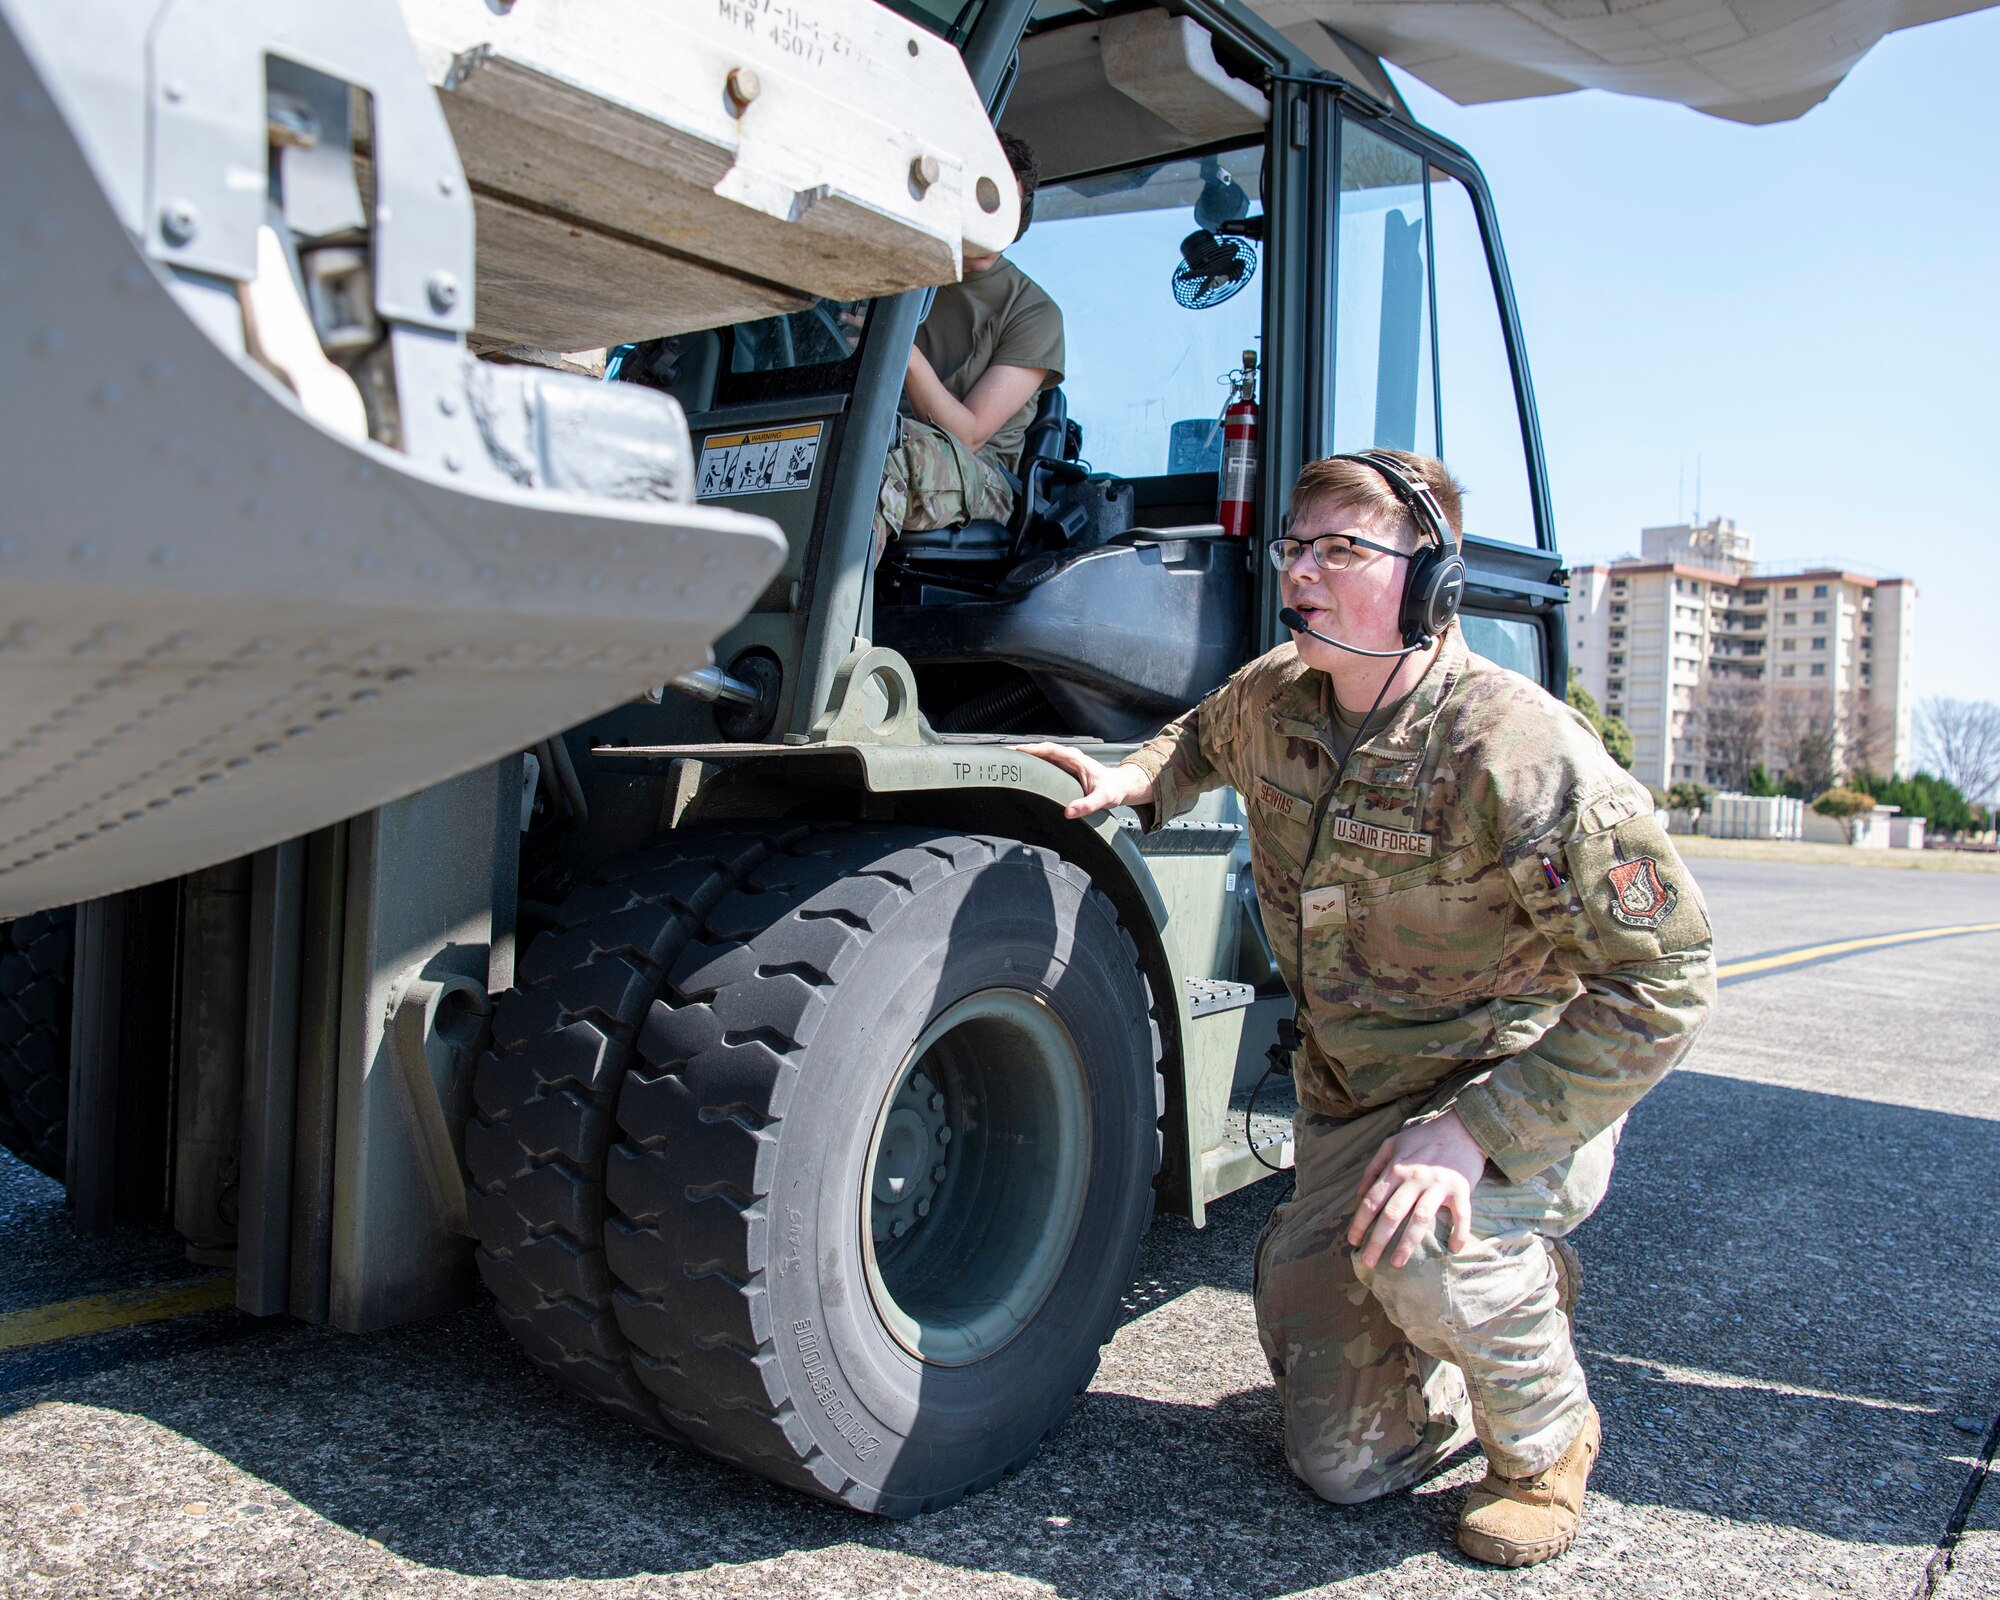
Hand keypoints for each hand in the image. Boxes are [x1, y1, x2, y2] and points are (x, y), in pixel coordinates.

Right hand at [1013, 743, 1154, 819]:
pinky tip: (1022, 771)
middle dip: (1022, 751)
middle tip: (1003, 756)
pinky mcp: (1063, 769)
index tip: (1016, 751)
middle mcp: (1069, 757)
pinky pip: (1044, 763)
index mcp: (1075, 758)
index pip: (1049, 749)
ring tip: (1007, 762)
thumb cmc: (1113, 789)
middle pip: (1041, 750)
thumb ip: (1087, 805)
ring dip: (1025, 757)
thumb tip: (1069, 812)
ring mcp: (1065, 762)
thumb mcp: (1102, 799)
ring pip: (1041, 756)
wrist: (1120, 786)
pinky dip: (1032, 765)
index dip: (1032, 749)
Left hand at [1346, 1110, 1487, 1268]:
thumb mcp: (1392, 1144)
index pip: (1372, 1200)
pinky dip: (1458, 1234)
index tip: (1353, 1241)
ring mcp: (1438, 1184)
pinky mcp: (1461, 1189)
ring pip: (1420, 1219)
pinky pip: (1461, 1216)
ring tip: (1397, 1263)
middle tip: (1368, 1262)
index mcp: (1396, 1168)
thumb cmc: (1424, 1137)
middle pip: (1392, 1214)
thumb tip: (1359, 1194)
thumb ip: (1373, 1167)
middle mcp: (1415, 1178)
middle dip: (1377, 1240)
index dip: (1360, 1223)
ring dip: (1408, 1244)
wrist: (1462, 1127)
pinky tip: (1452, 1250)